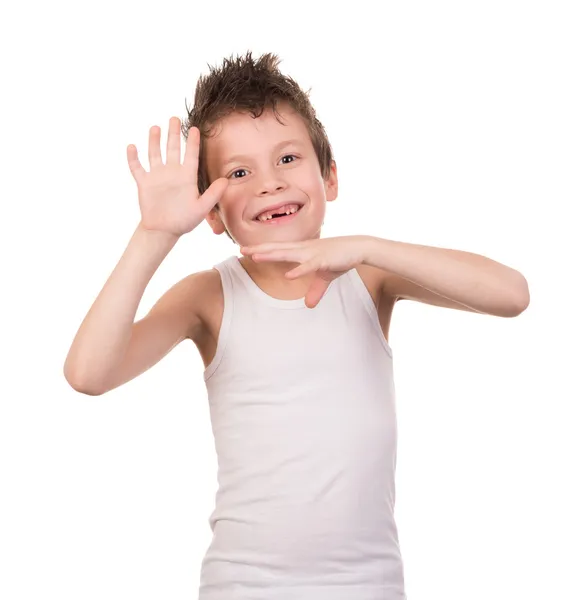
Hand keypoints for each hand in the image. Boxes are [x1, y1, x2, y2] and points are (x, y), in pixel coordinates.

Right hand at [127, 117, 228, 236]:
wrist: (164, 231)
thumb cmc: (184, 221)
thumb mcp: (202, 208)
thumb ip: (213, 194)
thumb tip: (226, 181)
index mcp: (187, 177)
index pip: (191, 155)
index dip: (193, 142)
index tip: (195, 128)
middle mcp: (172, 173)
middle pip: (173, 149)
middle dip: (173, 134)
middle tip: (174, 118)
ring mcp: (157, 177)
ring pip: (155, 154)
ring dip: (154, 141)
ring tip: (155, 127)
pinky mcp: (144, 183)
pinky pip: (137, 168)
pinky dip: (133, 158)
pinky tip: (132, 146)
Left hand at [240, 236, 369, 307]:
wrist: (359, 248)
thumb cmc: (341, 258)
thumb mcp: (325, 277)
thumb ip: (315, 290)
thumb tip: (308, 305)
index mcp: (303, 250)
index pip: (278, 249)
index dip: (263, 249)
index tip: (246, 249)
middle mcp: (304, 249)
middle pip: (277, 248)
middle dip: (259, 249)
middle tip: (240, 249)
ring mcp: (312, 253)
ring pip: (288, 254)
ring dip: (272, 254)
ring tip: (255, 256)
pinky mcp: (323, 260)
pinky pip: (309, 266)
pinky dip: (299, 270)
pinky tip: (288, 275)